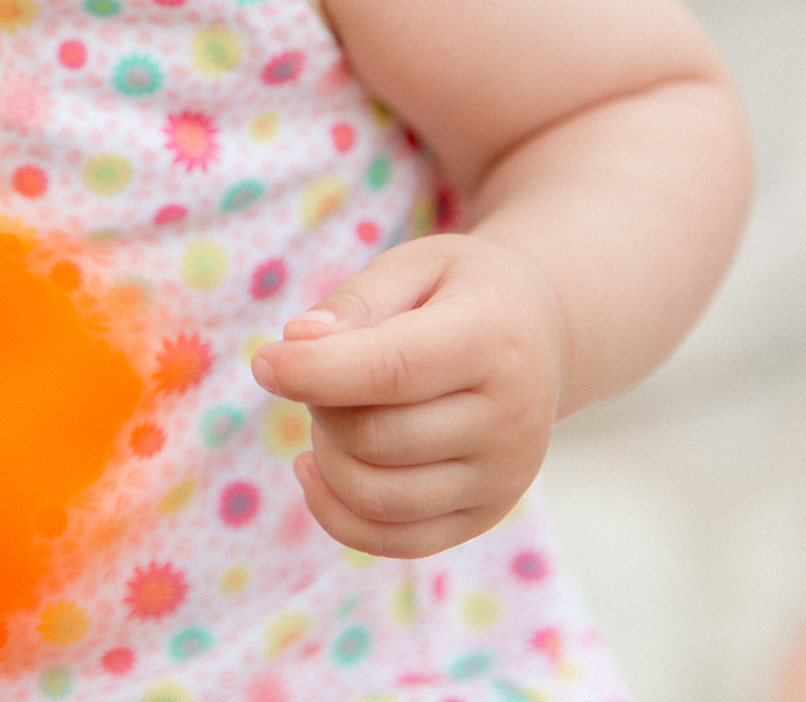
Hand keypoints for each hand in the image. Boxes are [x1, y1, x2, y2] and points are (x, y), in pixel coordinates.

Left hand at [248, 233, 566, 558]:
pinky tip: (314, 468)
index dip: (314, 372)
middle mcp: (511, 418)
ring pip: (377, 496)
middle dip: (319, 405)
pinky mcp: (486, 514)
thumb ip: (356, 300)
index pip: (392, 371)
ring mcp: (504, 477)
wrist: (541, 335)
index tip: (264, 363)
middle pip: (375, 437)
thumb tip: (298, 342)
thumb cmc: (461, 292)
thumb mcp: (416, 265)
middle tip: (320, 369)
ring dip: (326, 456)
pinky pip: (395, 540)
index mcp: (493, 340)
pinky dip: (335, 513)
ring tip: (333, 411)